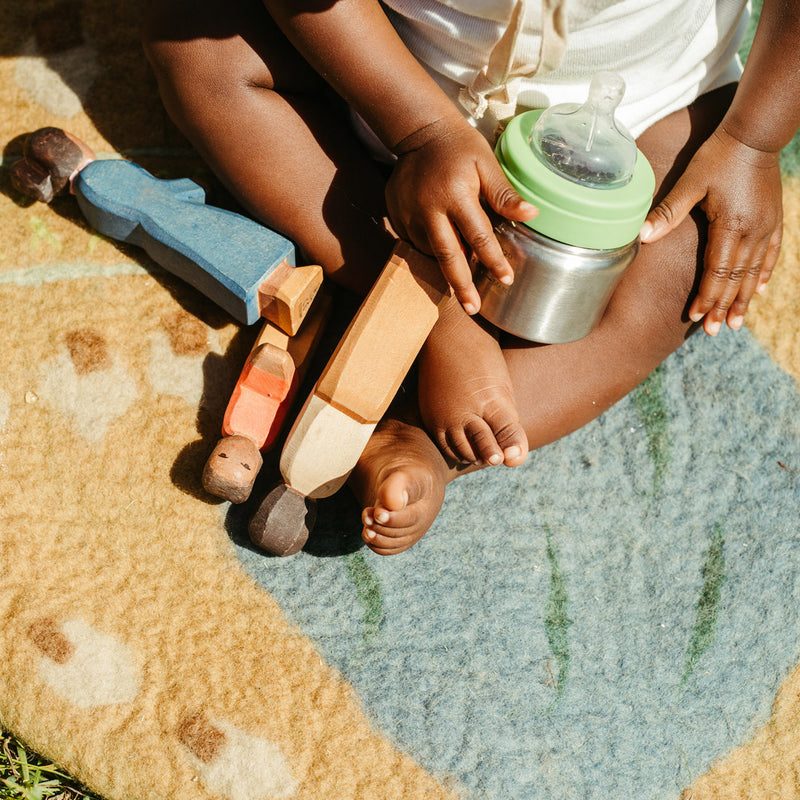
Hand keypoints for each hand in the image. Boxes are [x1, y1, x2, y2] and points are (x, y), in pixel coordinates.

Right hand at [385, 117, 536, 313]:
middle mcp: (429, 208)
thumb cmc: (459, 147)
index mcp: (456, 194)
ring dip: (447, 268)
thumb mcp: (486, 164)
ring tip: (461, 286)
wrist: (419, 131)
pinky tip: (444, 250)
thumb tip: (531, 216)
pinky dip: (432, 250)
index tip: (505, 279)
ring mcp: (409, 214)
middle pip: (448, 255)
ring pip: (431, 252)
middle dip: (461, 284)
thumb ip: (504, 194)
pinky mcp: (396, 216)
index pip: (479, 236)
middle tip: (472, 309)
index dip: (493, 260)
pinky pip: (417, 242)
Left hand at [640, 127, 782, 334]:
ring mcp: (766, 226)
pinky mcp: (773, 219)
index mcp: (729, 226)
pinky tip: (759, 290)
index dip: (706, 296)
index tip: (695, 317)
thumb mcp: (690, 181)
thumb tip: (641, 236)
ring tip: (734, 323)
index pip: (716, 272)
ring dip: (743, 299)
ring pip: (754, 272)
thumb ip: (667, 211)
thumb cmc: (718, 155)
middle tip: (713, 332)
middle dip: (723, 307)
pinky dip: (763, 274)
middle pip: (736, 279)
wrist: (755, 132)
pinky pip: (770, 254)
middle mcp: (751, 231)